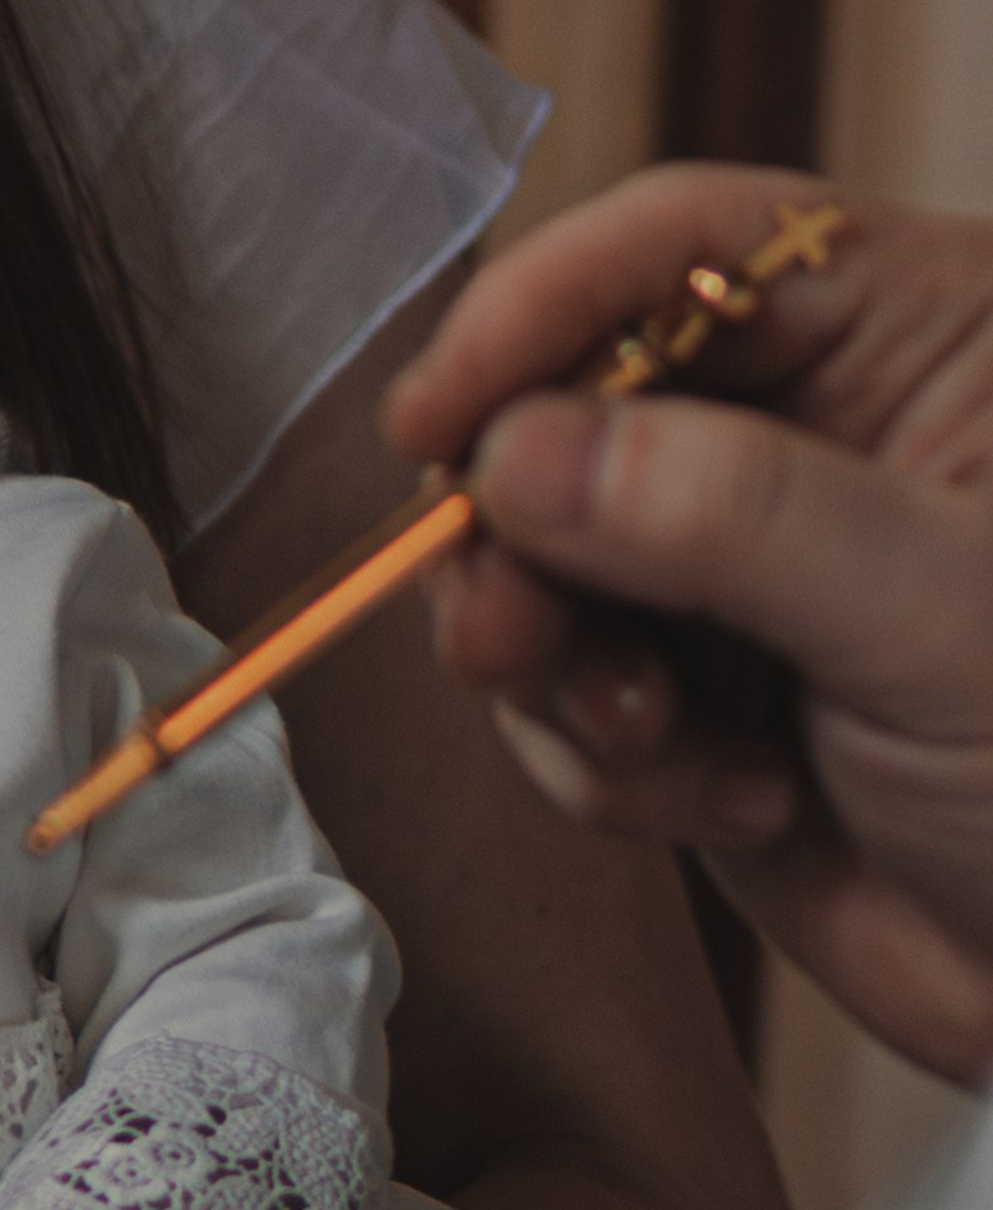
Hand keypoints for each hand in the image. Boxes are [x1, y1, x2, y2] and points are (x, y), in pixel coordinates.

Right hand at [386, 167, 992, 1081]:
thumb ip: (727, 517)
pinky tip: (735, 802)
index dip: (535, 317)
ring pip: (536, 574)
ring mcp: (733, 573)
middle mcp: (807, 436)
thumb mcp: (932, 614)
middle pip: (564, 417)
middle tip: (508, 644)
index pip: (678, 252)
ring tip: (661, 746)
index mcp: (912, 337)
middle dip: (519, 544)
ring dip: (562, 681)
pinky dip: (607, 771)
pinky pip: (555, 706)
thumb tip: (518, 453)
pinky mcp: (686, 695)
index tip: (433, 428)